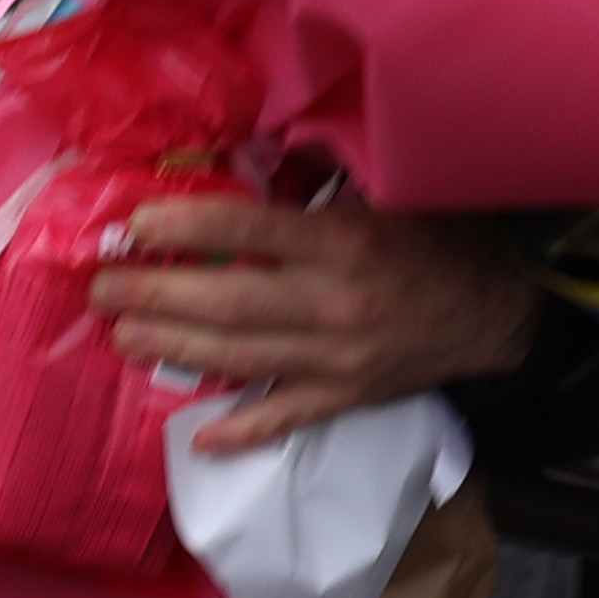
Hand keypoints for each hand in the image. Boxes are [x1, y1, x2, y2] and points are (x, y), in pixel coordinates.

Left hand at [90, 189, 544, 456]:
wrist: (498, 308)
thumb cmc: (432, 238)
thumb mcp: (379, 194)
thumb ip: (311, 186)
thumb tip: (234, 160)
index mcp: (341, 243)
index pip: (250, 232)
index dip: (186, 227)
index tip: (133, 225)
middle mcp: (334, 303)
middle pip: (228, 303)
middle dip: (155, 296)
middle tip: (100, 289)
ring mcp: (339, 358)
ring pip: (242, 358)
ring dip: (173, 350)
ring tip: (120, 337)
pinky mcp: (348, 395)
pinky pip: (287, 417)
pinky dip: (243, 430)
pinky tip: (197, 437)